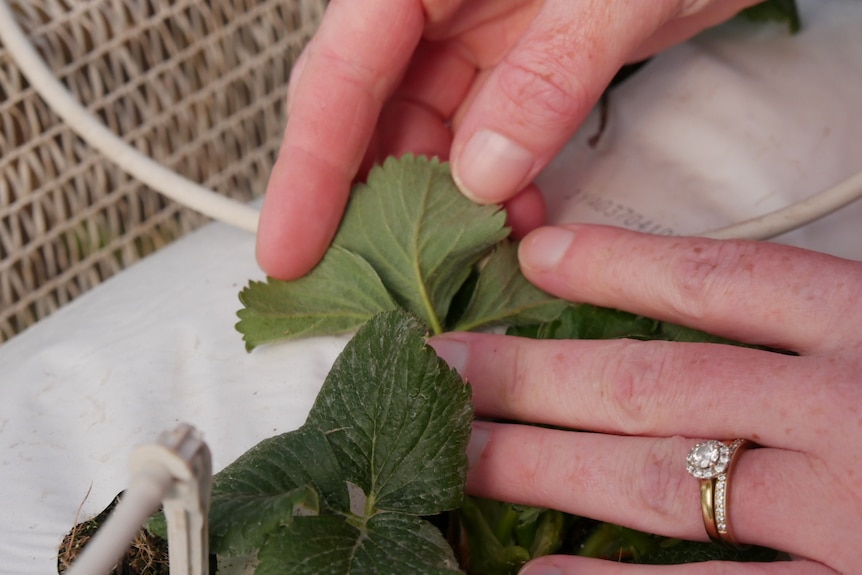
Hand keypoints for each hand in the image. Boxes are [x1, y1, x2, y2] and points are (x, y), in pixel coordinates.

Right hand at [256, 0, 761, 279]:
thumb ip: (545, 81)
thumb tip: (480, 176)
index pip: (341, 74)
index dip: (307, 172)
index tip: (286, 252)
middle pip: (370, 111)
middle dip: (369, 201)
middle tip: (363, 280)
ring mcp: (477, 29)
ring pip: (428, 133)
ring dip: (444, 204)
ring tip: (459, 263)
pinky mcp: (518, 58)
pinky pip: (485, 134)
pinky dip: (495, 186)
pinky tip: (515, 223)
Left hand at [429, 225, 861, 573]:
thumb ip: (822, 323)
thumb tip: (726, 326)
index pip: (720, 283)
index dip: (619, 268)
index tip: (535, 259)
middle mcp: (842, 410)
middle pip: (651, 384)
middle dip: (529, 376)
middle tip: (439, 366)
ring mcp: (840, 510)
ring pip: (656, 480)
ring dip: (540, 466)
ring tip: (459, 451)